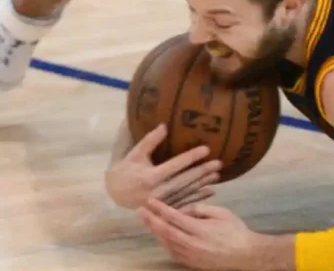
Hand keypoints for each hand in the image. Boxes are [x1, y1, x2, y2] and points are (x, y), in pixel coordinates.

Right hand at [105, 124, 221, 209]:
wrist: (115, 193)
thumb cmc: (126, 169)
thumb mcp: (135, 154)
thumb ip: (150, 141)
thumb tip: (165, 125)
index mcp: (150, 177)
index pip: (175, 165)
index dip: (191, 157)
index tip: (206, 149)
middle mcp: (157, 192)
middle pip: (184, 181)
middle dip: (202, 172)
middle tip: (218, 163)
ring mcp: (162, 202)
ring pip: (186, 193)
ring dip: (203, 184)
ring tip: (217, 175)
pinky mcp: (164, 208)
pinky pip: (184, 203)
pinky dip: (198, 197)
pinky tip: (211, 191)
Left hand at [139, 199, 261, 270]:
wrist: (245, 254)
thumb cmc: (235, 230)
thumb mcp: (222, 213)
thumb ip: (202, 210)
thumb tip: (186, 209)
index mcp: (199, 229)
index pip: (175, 217)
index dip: (161, 208)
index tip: (151, 200)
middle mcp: (191, 244)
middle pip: (165, 231)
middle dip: (151, 220)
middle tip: (140, 211)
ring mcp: (189, 255)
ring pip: (166, 242)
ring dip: (155, 231)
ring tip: (147, 221)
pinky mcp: (190, 263)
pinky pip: (172, 252)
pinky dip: (164, 242)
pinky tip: (160, 235)